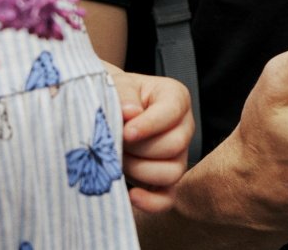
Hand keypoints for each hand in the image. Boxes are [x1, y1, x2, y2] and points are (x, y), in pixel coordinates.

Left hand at [110, 67, 195, 212]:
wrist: (105, 112)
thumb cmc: (114, 96)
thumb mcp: (116, 85)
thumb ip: (124, 95)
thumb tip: (131, 113)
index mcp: (175, 98)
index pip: (172, 112)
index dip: (148, 125)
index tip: (125, 132)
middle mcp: (182, 127)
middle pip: (174, 146)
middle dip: (139, 149)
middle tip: (115, 143)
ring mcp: (177, 156)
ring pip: (172, 173)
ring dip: (139, 170)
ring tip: (118, 159)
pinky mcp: (165, 180)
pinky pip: (167, 199)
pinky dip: (150, 202)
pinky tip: (131, 194)